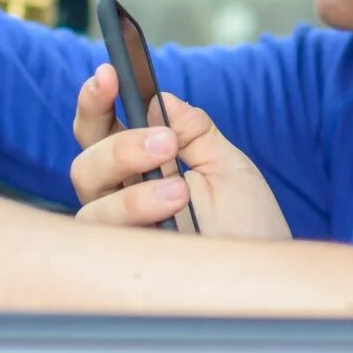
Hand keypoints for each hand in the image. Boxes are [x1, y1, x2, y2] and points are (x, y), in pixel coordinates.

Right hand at [70, 65, 290, 239]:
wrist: (266, 278)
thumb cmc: (247, 226)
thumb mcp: (228, 166)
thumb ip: (194, 130)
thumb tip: (161, 98)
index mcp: (140, 165)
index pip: (101, 128)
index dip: (96, 100)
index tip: (108, 73)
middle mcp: (121, 196)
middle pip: (86, 160)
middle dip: (120, 144)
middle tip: (165, 142)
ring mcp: (119, 230)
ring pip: (89, 197)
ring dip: (134, 188)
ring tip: (180, 189)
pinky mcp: (121, 259)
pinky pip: (102, 234)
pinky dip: (137, 212)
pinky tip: (175, 208)